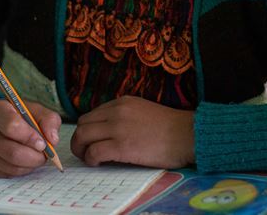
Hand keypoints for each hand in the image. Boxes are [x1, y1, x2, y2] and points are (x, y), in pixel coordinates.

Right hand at [0, 97, 61, 176]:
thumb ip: (48, 120)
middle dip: (35, 157)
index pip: (12, 127)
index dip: (30, 137)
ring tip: (36, 155)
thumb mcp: (33, 109)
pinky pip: (7, 174)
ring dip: (30, 165)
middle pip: (13, 153)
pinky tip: (23, 160)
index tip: (43, 143)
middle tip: (45, 153)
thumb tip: (53, 140)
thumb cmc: (15, 115)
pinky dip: (21, 170)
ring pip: (12, 167)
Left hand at [71, 96, 194, 168]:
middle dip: (80, 140)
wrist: (187, 134)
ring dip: (81, 150)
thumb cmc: (170, 128)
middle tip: (86, 152)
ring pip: (83, 137)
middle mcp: (116, 112)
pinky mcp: (121, 146)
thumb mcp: (144, 111)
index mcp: (122, 103)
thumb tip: (109, 131)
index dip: (88, 130)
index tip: (92, 141)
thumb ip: (125, 116)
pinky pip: (93, 152)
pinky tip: (98, 163)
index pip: (92, 115)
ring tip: (90, 158)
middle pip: (82, 124)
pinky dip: (91, 159)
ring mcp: (118, 128)